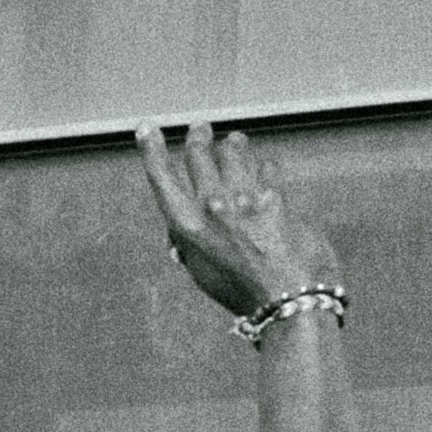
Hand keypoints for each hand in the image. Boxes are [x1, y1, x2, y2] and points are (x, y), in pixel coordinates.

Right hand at [134, 118, 342, 333]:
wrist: (285, 302)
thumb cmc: (243, 293)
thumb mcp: (202, 272)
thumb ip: (188, 244)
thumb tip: (178, 231)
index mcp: (186, 226)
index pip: (161, 177)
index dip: (151, 150)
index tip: (147, 129)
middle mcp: (211, 207)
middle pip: (198, 154)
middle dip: (198, 137)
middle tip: (201, 129)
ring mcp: (243, 199)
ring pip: (232, 152)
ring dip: (232, 143)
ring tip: (235, 140)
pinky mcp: (274, 197)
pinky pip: (267, 167)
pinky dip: (265, 167)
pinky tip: (266, 168)